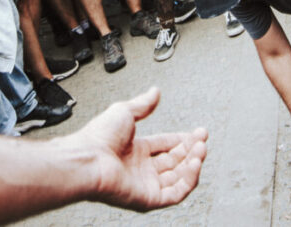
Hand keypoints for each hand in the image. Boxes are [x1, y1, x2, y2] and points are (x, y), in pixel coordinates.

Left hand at [70, 87, 207, 210]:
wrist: (88, 159)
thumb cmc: (98, 138)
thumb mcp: (124, 111)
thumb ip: (143, 104)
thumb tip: (154, 91)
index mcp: (135, 150)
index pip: (166, 146)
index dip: (183, 139)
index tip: (197, 132)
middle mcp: (140, 168)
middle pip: (175, 161)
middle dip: (191, 149)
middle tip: (202, 138)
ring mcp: (145, 184)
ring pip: (178, 177)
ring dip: (193, 163)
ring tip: (201, 149)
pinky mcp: (148, 199)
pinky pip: (176, 193)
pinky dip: (189, 179)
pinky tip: (195, 163)